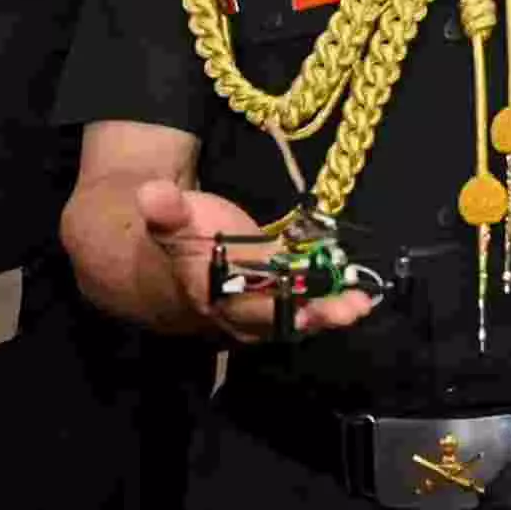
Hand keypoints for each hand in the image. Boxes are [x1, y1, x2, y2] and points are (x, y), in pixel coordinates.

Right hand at [135, 180, 377, 340]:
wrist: (177, 270)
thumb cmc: (182, 240)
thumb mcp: (173, 220)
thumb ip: (166, 210)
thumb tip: (151, 192)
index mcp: (211, 292)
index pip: (240, 300)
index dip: (267, 302)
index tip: (293, 299)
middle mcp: (239, 311)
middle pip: (278, 317)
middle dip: (312, 313)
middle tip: (347, 310)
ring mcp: (265, 310)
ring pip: (297, 317)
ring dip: (330, 312)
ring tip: (359, 305)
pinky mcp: (283, 300)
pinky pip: (308, 306)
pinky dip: (332, 302)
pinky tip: (359, 295)